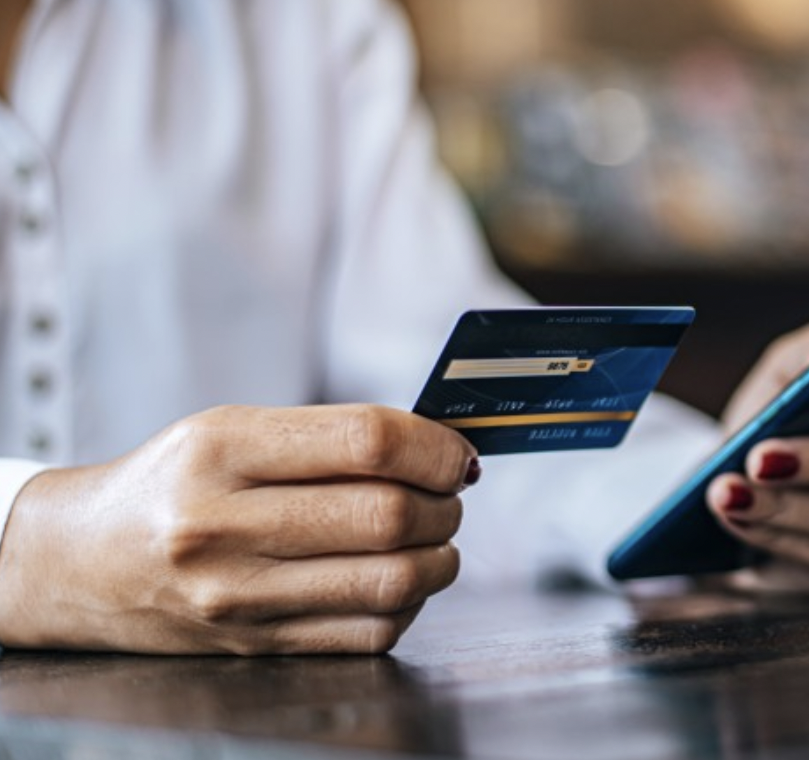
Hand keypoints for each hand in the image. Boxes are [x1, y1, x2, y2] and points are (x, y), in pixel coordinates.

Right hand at [0, 405, 476, 653]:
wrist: (83, 561)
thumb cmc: (173, 484)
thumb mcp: (231, 430)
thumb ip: (332, 436)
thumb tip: (444, 450)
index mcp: (222, 450)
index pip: (368, 442)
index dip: (435, 447)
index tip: (457, 453)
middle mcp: (223, 525)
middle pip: (388, 515)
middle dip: (445, 504)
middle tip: (448, 494)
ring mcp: (237, 596)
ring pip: (392, 581)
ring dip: (440, 557)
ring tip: (434, 536)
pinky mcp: (256, 646)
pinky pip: (371, 632)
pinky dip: (409, 604)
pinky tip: (398, 577)